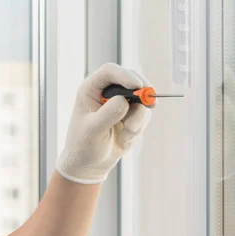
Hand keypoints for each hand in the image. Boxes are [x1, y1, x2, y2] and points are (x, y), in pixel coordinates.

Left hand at [56, 63, 153, 183]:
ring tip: (126, 134)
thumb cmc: (83, 145)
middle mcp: (107, 92)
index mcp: (91, 89)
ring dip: (138, 118)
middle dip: (142, 92)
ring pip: (141, 99)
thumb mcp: (93, 130)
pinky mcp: (131, 114)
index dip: (125, 75)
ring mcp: (121, 102)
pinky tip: (125, 137)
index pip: (109, 72)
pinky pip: (144, 114)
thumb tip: (124, 100)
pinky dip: (139, 127)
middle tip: (151, 103)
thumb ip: (108, 114)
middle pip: (131, 78)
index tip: (137, 86)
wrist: (89, 164)